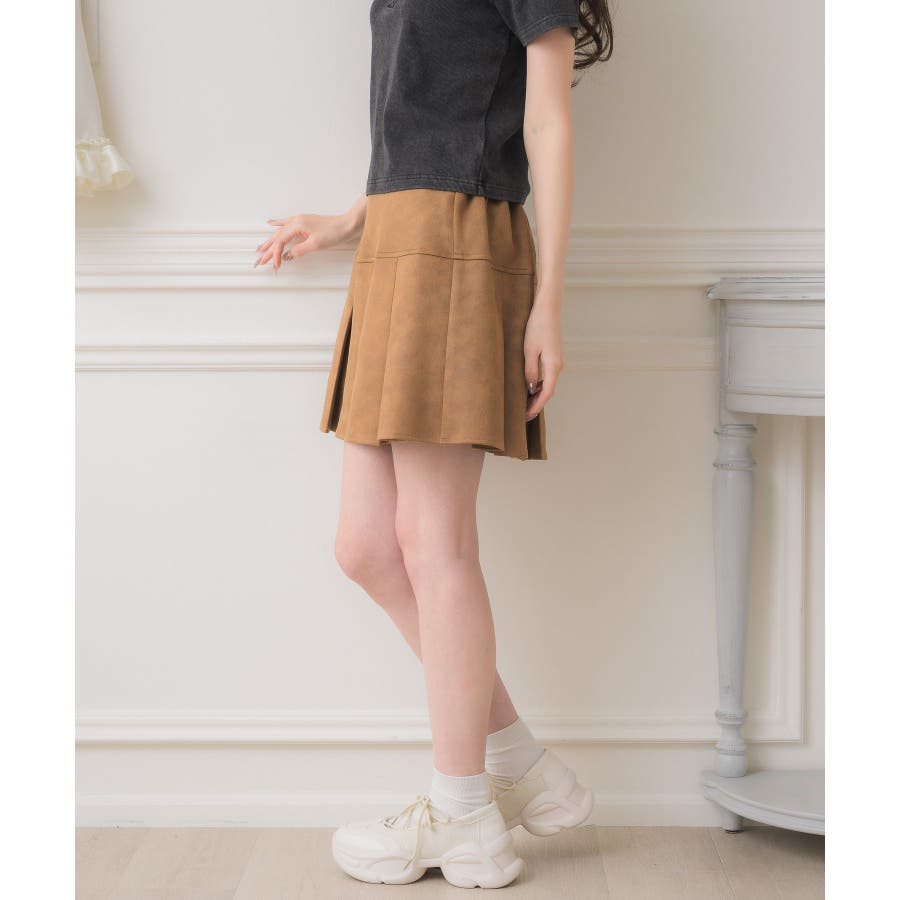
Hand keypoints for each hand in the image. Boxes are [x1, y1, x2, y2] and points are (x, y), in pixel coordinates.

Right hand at [254, 212, 352, 271]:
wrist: (347, 224)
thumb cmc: (335, 232)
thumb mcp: (316, 244)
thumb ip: (299, 250)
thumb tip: (288, 256)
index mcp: (297, 225)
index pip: (281, 241)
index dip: (276, 254)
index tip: (275, 264)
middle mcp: (296, 221)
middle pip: (277, 237)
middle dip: (267, 249)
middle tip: (258, 260)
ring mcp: (300, 221)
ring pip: (279, 232)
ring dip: (269, 240)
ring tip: (260, 248)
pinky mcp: (304, 222)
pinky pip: (286, 223)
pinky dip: (277, 225)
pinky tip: (271, 224)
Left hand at [523, 299, 564, 421]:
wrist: (548, 310)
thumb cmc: (536, 328)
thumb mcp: (528, 351)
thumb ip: (530, 372)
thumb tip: (530, 389)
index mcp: (554, 366)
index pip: (546, 394)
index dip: (536, 407)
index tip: (526, 416)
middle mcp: (559, 366)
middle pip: (548, 391)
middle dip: (536, 404)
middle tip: (523, 416)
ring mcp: (559, 361)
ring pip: (549, 384)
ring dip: (538, 395)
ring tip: (524, 405)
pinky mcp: (555, 356)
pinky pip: (548, 376)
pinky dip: (540, 385)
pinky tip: (530, 388)